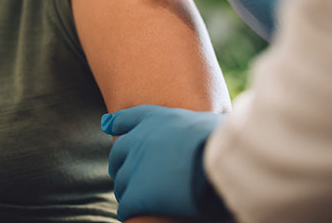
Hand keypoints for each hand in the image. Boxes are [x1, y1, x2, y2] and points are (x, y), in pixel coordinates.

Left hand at [101, 105, 228, 220]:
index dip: (117, 123)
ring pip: (122, 182)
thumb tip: (211, 125)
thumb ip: (196, 124)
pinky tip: (133, 214)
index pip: (127, 117)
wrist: (220, 164)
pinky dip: (129, 210)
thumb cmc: (223, 142)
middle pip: (118, 153)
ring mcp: (135, 167)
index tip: (109, 126)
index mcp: (155, 119)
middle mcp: (138, 140)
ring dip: (127, 190)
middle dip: (120, 163)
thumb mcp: (208, 122)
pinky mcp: (136, 194)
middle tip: (125, 174)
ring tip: (135, 199)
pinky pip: (126, 205)